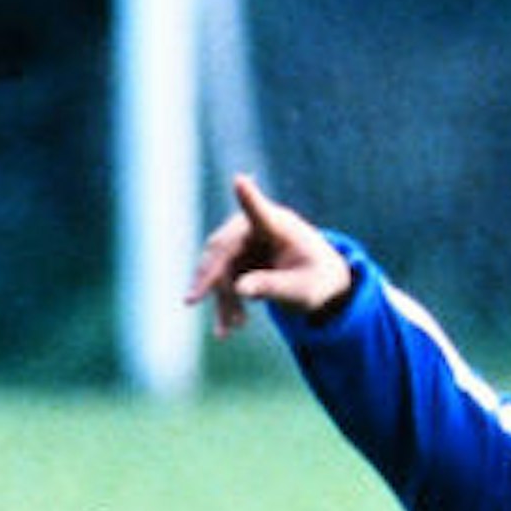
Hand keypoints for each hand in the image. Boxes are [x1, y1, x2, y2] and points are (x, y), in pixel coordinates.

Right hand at [182, 173, 354, 335]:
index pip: (260, 210)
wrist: (318, 282)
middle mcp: (254, 227)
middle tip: (192, 299)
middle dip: (209, 277)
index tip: (240, 180)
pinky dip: (223, 304)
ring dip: (221, 299)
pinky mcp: (236, 259)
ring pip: (218, 269)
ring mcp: (242, 242)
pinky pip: (220, 281)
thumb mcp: (302, 290)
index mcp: (279, 225)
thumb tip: (240, 290)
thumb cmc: (316, 280)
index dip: (249, 196)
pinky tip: (226, 329)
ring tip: (229, 331)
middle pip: (223, 248)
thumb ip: (273, 287)